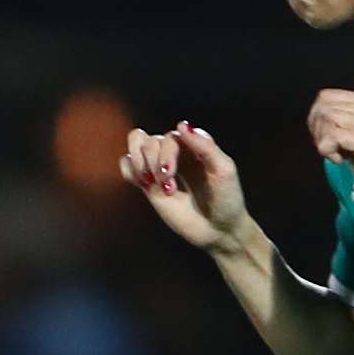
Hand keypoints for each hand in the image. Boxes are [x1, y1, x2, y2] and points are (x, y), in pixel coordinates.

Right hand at [120, 121, 256, 253]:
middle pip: (149, 140)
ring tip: (152, 183)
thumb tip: (181, 124)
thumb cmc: (227, 199)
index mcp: (194, 146)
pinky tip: (141, 182)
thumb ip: (205, 146)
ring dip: (140, 164)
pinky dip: (127, 170)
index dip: (166, 152)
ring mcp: (160, 170)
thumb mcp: (224, 170)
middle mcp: (176, 154)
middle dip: (154, 162)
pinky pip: (126, 165)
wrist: (219, 230)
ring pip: (136, 147)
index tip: (170, 173)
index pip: (170, 136)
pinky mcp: (149, 186)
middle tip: (167, 185)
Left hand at [307, 89, 353, 209]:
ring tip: (336, 154)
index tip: (324, 136)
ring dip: (323, 140)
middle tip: (328, 148)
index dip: (316, 117)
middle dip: (316, 129)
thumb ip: (342, 124)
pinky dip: (329, 150)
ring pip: (329, 118)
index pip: (327, 96)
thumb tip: (315, 117)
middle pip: (325, 107)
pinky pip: (336, 136)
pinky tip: (340, 160)